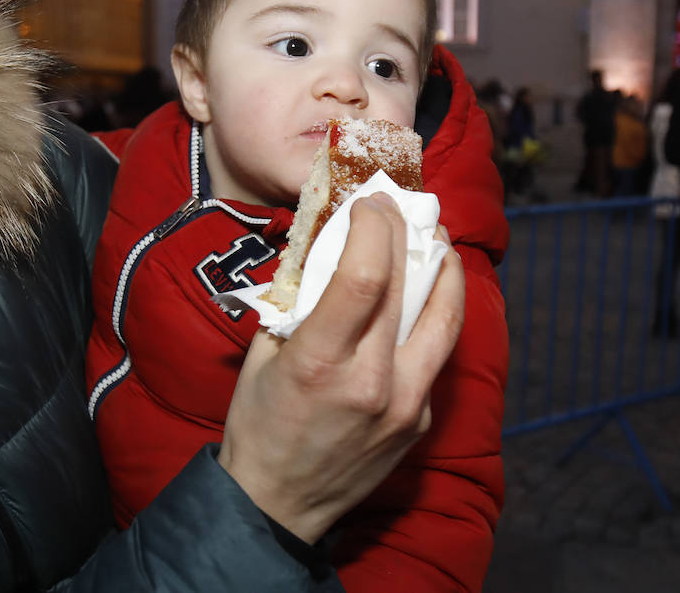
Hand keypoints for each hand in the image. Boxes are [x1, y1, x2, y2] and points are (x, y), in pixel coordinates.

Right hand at [215, 192, 465, 543]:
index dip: (374, 227)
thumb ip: (294, 300)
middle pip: (406, 286)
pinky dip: (432, 313)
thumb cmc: (258, 422)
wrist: (279, 502)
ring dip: (444, 269)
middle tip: (398, 205)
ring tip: (436, 238)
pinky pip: (434, 353)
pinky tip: (423, 293)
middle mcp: (372, 382)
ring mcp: (406, 405)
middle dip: (405, 233)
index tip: (369, 200)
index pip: (365, 276)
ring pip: (444, 318)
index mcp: (320, 362)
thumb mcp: (261, 354)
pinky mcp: (421, 419)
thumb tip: (323, 242)